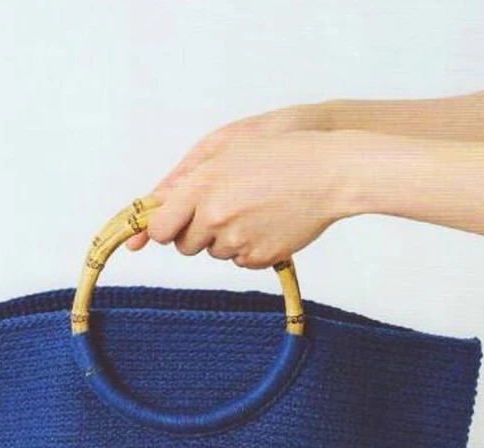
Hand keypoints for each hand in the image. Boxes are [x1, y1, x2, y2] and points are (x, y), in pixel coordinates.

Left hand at [144, 130, 361, 267]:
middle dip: (195, 234)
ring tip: (253, 209)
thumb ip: (185, 180)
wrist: (329, 172)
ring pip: (214, 253)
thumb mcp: (226, 150)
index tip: (170, 225)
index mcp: (201, 186)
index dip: (163, 228)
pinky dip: (249, 248)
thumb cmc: (278, 153)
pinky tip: (268, 223)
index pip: (160, 228)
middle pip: (184, 246)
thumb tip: (154, 210)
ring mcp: (238, 240)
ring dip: (225, 239)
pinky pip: (240, 261)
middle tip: (221, 211)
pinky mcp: (259, 257)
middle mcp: (215, 216)